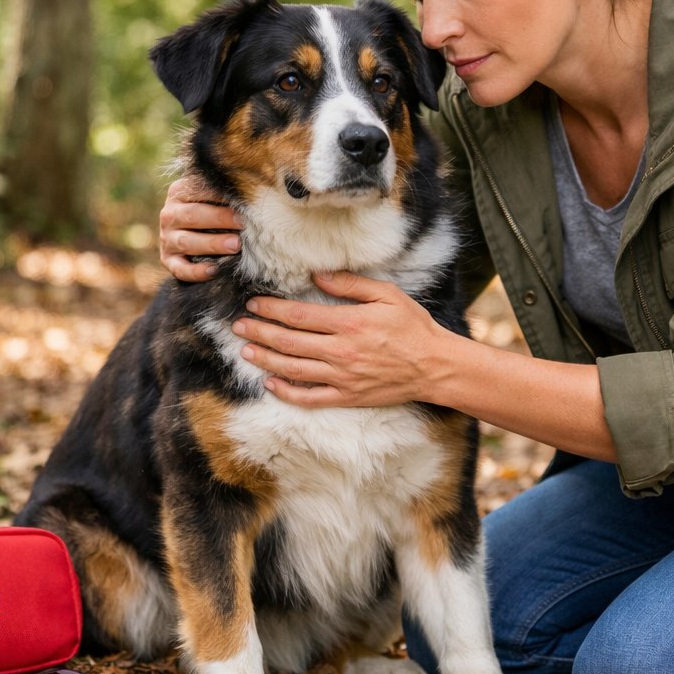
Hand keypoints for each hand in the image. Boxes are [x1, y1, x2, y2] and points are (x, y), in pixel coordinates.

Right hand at [159, 175, 242, 281]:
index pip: (198, 191)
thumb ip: (226, 190)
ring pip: (187, 242)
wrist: (192, 230)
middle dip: (219, 219)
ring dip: (212, 244)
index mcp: (179, 192)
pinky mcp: (168, 260)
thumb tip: (253, 188)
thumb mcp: (214, 195)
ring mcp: (167, 239)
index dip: (221, 195)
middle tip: (243, 223)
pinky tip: (214, 270)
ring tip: (236, 245)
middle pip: (193, 215)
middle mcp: (169, 215)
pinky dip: (196, 271)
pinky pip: (180, 269)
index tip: (243, 199)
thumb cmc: (213, 209)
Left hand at [232, 271, 455, 407]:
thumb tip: (318, 275)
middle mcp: (341, 351)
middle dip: (259, 333)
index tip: (254, 304)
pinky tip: (271, 384)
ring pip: (293, 369)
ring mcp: (342, 377)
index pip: (298, 315)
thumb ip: (351, 284)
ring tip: (246, 351)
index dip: (271, 309)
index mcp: (349, 323)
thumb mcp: (388, 295)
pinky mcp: (347, 397)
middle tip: (239, 326)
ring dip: (265, 360)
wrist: (435, 367)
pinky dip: (287, 393)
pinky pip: (310, 398)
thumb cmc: (413, 327)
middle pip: (288, 342)